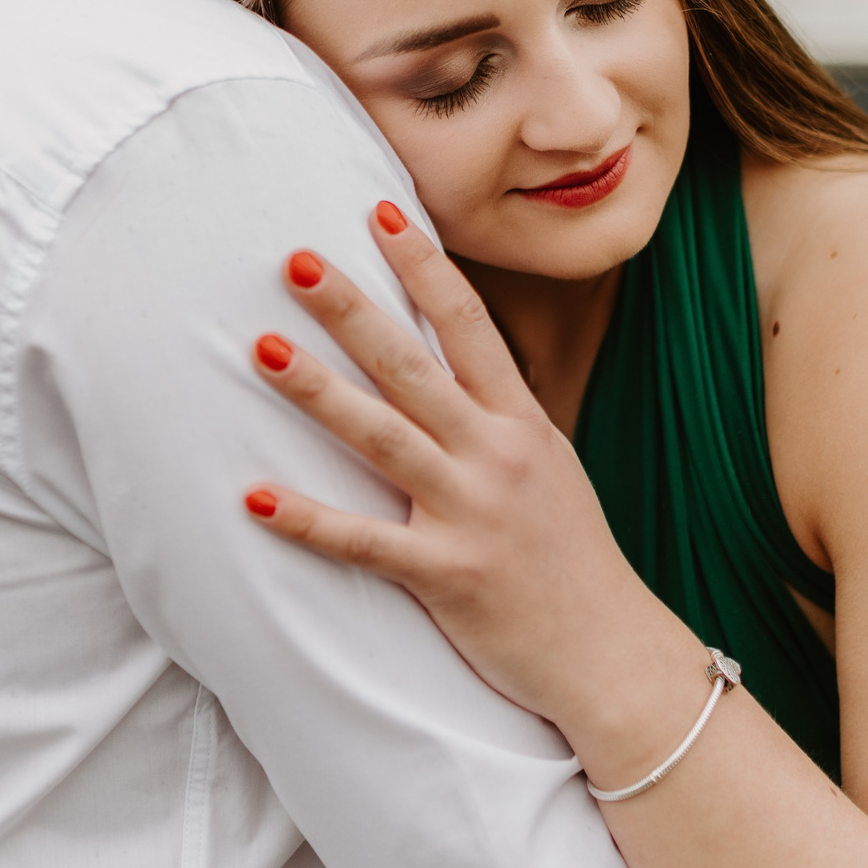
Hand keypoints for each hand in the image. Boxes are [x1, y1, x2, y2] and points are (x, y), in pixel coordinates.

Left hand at [244, 203, 709, 785]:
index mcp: (522, 422)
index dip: (422, 266)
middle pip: (412, 366)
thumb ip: (500, 417)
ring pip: (384, 437)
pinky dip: (308, 520)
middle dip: (351, 308)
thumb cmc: (570, 558)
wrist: (613, 654)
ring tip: (261, 348)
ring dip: (320, 391)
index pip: (468, 325)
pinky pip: (366, 543)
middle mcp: (498, 455)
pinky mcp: (448, 575)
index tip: (379, 213)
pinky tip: (254, 498)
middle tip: (293, 259)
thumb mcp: (550, 467)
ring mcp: (473, 513)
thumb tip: (454, 365)